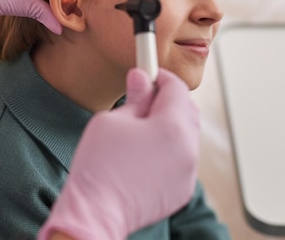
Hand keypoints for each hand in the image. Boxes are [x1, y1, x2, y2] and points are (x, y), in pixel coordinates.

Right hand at [39, 68, 199, 239]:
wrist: (97, 211)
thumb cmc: (100, 166)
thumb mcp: (113, 120)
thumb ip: (134, 98)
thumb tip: (141, 80)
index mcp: (172, 127)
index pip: (176, 88)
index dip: (160, 76)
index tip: (147, 73)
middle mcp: (188, 149)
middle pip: (187, 110)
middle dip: (168, 100)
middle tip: (142, 99)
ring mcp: (188, 173)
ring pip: (185, 136)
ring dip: (168, 126)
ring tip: (138, 132)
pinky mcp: (182, 190)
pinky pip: (181, 160)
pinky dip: (168, 151)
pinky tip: (142, 156)